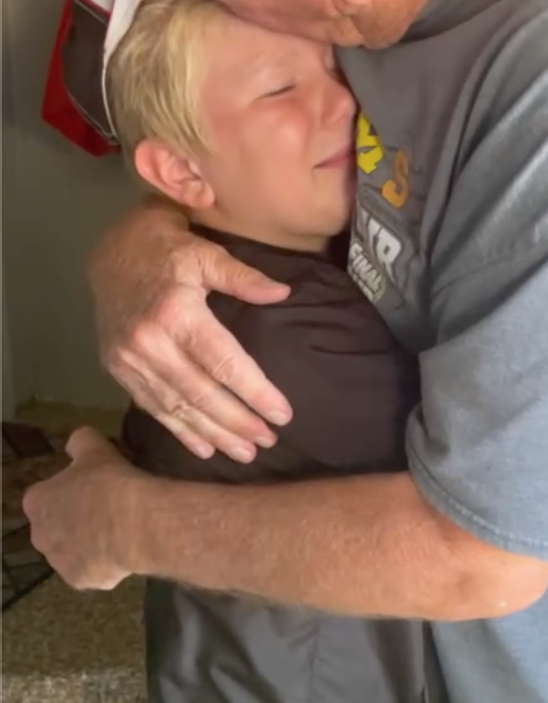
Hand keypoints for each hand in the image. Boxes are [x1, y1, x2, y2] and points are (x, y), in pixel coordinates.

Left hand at [23, 428, 138, 590]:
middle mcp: (40, 536)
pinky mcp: (82, 581)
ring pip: (72, 551)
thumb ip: (80, 442)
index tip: (89, 487)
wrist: (133, 523)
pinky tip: (123, 549)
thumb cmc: (109, 482)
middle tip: (103, 509)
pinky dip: (103, 562)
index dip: (68, 490)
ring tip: (117, 530)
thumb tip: (76, 441)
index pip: (44, 495)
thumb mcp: (95, 448)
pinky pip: (91, 570)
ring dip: (87, 543)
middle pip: (54, 527)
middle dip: (73, 520)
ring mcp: (59, 563)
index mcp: (37, 502)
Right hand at [92, 199, 291, 457]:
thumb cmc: (167, 249)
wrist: (110, 252)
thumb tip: (282, 293)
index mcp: (176, 313)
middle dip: (238, 423)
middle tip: (268, 442)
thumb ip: (243, 277)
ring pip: (177, 407)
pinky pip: (152, 406)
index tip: (282, 413)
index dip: (255, 392)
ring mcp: (129, 360)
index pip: (223, 363)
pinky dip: (179, 430)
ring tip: (245, 453)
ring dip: (213, 434)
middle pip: (201, 394)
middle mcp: (149, 343)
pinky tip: (204, 448)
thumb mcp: (206, 252)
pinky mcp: (117, 369)